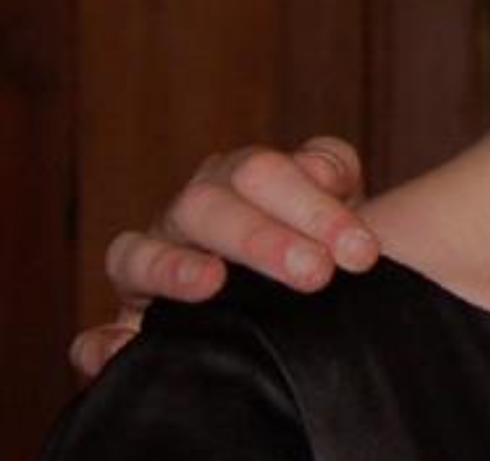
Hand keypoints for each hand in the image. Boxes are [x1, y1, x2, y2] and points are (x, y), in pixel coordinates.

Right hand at [69, 135, 377, 377]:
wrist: (309, 290)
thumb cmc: (323, 240)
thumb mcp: (338, 198)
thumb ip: (332, 170)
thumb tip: (319, 172)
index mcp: (240, 179)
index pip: (263, 173)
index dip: (313, 208)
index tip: (361, 252)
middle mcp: (191, 216)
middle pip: (205, 207)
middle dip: (262, 239)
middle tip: (316, 274)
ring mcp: (153, 266)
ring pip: (138, 254)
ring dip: (173, 269)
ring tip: (213, 284)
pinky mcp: (131, 325)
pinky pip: (99, 333)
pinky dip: (102, 342)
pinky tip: (123, 349)